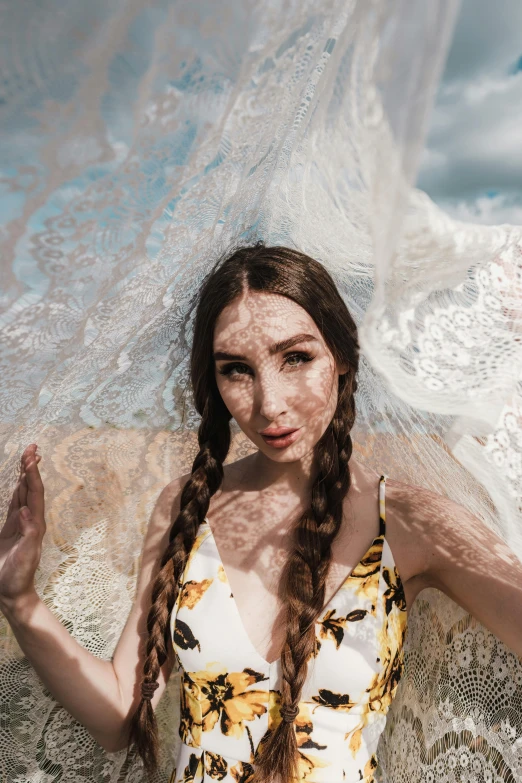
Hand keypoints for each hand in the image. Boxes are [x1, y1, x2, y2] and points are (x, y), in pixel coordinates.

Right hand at [0, 444, 44, 609]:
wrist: (12, 592)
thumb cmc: (19, 576)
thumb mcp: (26, 555)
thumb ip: (28, 533)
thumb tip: (27, 511)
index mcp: (35, 524)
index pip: (34, 493)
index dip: (32, 474)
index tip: (31, 456)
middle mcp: (30, 520)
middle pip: (30, 488)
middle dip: (30, 468)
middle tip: (32, 447)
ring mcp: (21, 523)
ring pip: (23, 493)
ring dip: (25, 475)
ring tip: (27, 457)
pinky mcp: (11, 529)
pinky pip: (15, 504)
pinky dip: (17, 490)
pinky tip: (18, 482)